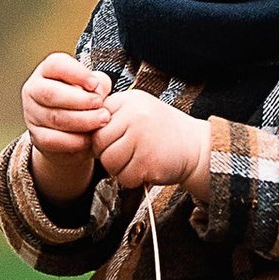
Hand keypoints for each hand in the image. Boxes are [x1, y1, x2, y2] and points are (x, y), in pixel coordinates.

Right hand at [22, 50, 109, 194]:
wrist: (71, 133)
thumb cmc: (83, 102)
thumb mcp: (93, 87)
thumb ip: (99, 83)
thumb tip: (98, 89)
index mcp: (47, 70)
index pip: (56, 64)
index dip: (76, 73)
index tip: (94, 84)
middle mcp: (34, 90)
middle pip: (50, 93)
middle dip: (79, 100)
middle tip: (100, 104)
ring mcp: (32, 114)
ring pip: (54, 117)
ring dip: (82, 120)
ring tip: (102, 120)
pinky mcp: (36, 137)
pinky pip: (54, 139)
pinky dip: (75, 140)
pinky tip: (90, 138)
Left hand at [93, 82, 212, 194]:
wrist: (196, 146)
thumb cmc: (163, 131)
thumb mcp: (139, 110)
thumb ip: (114, 114)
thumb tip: (82, 127)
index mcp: (130, 100)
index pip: (96, 121)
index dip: (101, 136)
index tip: (113, 141)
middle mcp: (136, 116)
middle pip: (100, 143)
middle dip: (108, 154)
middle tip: (125, 155)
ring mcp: (143, 138)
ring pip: (109, 162)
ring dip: (119, 169)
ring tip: (136, 162)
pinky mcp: (149, 161)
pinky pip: (124, 177)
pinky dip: (132, 179)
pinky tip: (145, 170)